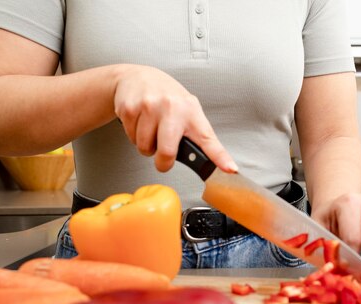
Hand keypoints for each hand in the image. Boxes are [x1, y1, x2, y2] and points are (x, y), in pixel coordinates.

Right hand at [113, 65, 236, 172]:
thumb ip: (197, 134)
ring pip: (145, 148)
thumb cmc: (167, 98)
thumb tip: (211, 162)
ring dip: (147, 146)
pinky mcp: (130, 108)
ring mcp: (149, 106)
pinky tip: (140, 121)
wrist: (137, 77)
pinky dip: (134, 136)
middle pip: (167, 152)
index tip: (230, 169)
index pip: (209, 139)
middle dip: (163, 162)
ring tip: (151, 128)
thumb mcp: (187, 110)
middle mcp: (172, 107)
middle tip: (163, 156)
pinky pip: (131, 139)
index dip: (220, 157)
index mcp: (191, 112)